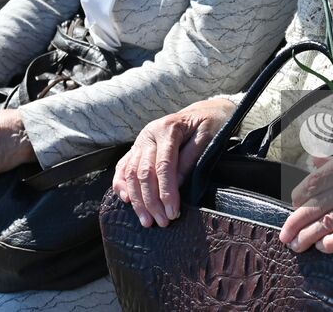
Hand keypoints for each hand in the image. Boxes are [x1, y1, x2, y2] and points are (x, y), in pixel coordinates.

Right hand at [112, 98, 235, 226]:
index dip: (166, 191)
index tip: (173, 212)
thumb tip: (176, 184)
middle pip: (144, 173)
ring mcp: (141, 140)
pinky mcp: (137, 147)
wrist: (205, 110)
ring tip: (147, 220)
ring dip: (137, 200)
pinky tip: (127, 200)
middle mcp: (149, 134)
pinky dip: (121, 184)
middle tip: (162, 222)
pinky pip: (123, 167)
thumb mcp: (207, 136)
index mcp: (168, 129)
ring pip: (131, 173)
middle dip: (151, 201)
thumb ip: (190, 158)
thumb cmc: (210, 123)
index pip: (163, 165)